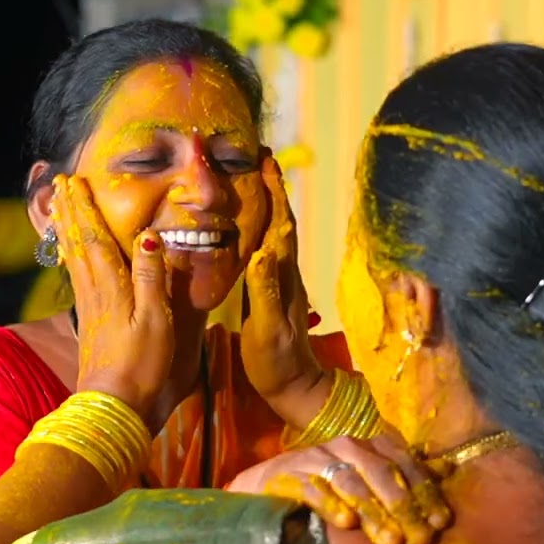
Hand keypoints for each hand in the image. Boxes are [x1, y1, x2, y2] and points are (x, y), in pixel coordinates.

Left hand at [51, 174, 173, 425]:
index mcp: (110, 287)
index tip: (74, 181)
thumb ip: (151, 277)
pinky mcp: (90, 322)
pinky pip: (77, 277)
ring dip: (67, 229)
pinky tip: (71, 254)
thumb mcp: (155, 320)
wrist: (115, 405)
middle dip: (70, 212)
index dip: (85, 208)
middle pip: (78, 243)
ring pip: (73, 258)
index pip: (94, 238)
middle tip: (59, 184)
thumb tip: (149, 235)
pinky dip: (71, 257)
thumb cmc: (141, 365)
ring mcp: (90, 308)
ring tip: (60, 208)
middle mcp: (94, 292)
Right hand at [228, 433, 451, 543]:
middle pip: (381, 473)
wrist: (272, 480)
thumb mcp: (366, 473)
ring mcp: (317, 457)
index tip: (441, 521)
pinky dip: (331, 504)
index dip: (425, 491)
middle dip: (403, 507)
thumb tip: (446, 470)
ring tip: (390, 540)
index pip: (404, 462)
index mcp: (368, 443)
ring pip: (351, 482)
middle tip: (418, 538)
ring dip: (373, 513)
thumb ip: (401, 471)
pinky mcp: (291, 473)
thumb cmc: (327, 480)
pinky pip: (314, 489)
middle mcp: (345, 445)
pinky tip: (346, 523)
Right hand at [240, 156, 324, 400]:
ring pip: (274, 230)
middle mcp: (284, 271)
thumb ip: (263, 291)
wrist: (295, 388)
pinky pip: (265, 246)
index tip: (265, 158)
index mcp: (282, 274)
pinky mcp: (272, 290)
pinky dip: (259, 226)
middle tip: (259, 155)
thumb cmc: (277, 362)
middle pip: (280, 218)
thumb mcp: (266, 329)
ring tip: (254, 177)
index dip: (273, 190)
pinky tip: (248, 224)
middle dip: (272, 186)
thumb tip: (261, 251)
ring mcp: (280, 280)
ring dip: (267, 201)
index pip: (279, 222)